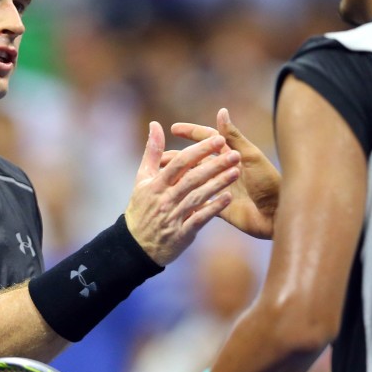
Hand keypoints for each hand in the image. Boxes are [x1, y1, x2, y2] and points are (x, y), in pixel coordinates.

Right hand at [125, 121, 240, 265]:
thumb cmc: (141, 208)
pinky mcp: (181, 233)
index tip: (218, 138)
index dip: (199, 150)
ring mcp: (173, 216)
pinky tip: (228, 198)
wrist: (135, 247)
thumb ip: (152, 152)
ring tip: (236, 171)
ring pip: (198, 196)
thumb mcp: (142, 179)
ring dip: (218, 183)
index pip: (180, 162)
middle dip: (214, 165)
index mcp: (157, 183)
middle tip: (235, 154)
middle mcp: (165, 198)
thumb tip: (155, 125)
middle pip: (192, 178)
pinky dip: (213, 208)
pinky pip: (200, 219)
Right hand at [170, 108, 279, 238]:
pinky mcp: (221, 208)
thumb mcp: (250, 157)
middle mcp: (224, 170)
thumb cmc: (269, 183)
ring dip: (179, 178)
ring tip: (161, 179)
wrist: (278, 214)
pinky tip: (173, 199)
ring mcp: (221, 188)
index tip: (173, 128)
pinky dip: (187, 197)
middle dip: (178, 158)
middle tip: (159, 159)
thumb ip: (234, 137)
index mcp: (231, 154)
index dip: (191, 132)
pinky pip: (200, 200)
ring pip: (194, 180)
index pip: (207, 139)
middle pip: (196, 161)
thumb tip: (221, 111)